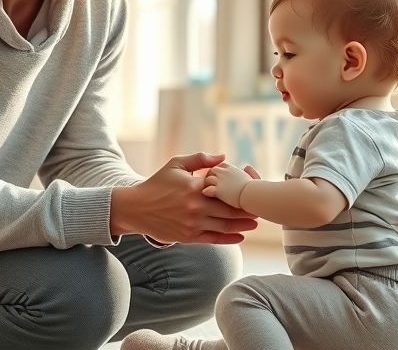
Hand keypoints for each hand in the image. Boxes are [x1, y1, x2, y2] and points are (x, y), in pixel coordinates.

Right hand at [110, 152, 257, 244]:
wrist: (137, 208)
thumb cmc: (157, 183)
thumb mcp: (176, 165)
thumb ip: (201, 159)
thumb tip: (224, 157)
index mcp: (195, 187)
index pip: (225, 191)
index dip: (241, 191)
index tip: (253, 189)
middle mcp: (196, 207)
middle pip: (230, 211)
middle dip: (247, 210)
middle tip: (261, 208)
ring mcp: (192, 224)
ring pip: (225, 226)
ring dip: (242, 225)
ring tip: (255, 223)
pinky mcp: (188, 237)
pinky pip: (214, 240)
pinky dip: (229, 239)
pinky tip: (240, 236)